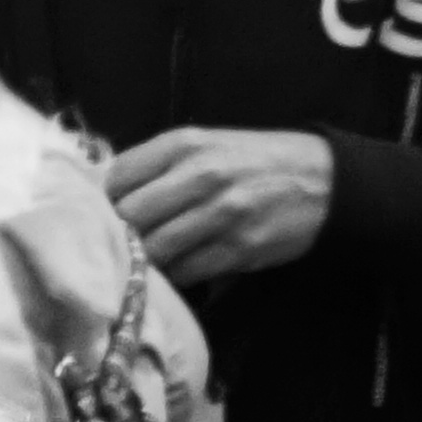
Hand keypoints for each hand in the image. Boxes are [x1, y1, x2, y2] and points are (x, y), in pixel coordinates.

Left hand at [103, 128, 333, 286]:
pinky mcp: (239, 248)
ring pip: (154, 249)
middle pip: (130, 216)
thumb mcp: (206, 144)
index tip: (98, 215)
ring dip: (141, 262)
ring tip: (138, 265)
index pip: (116, 175)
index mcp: (184, 144)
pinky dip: (172, 277)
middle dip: (116, 236)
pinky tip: (171, 273)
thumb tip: (105, 197)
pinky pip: (186, 272)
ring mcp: (221, 213)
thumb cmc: (254, 161)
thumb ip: (157, 166)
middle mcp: (200, 174)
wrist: (322, 179)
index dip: (100, 201)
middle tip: (113, 247)